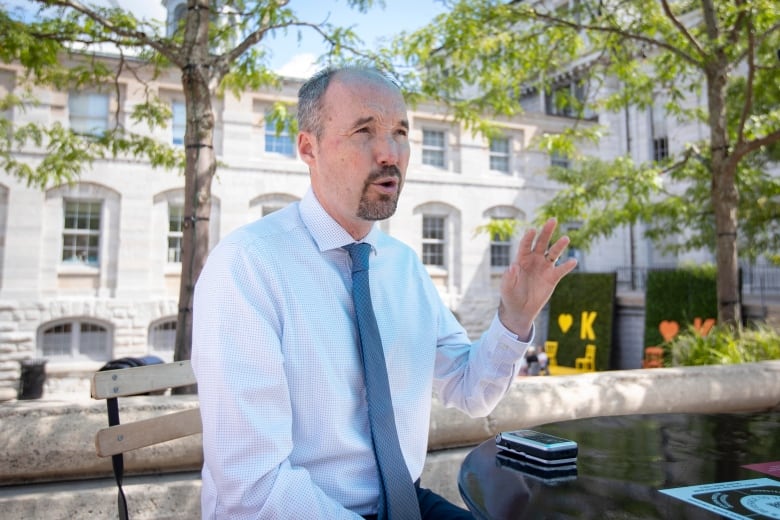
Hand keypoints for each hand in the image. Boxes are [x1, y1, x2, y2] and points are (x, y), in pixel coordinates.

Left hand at [498, 218, 576, 339]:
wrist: (520, 310)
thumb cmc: (510, 296)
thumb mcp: (506, 288)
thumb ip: (509, 277)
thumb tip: (512, 267)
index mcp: (521, 259)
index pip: (525, 245)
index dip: (528, 237)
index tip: (532, 230)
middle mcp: (534, 260)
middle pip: (541, 243)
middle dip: (546, 232)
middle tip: (553, 220)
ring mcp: (544, 268)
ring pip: (553, 253)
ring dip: (559, 246)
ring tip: (566, 238)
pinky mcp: (552, 277)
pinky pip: (561, 270)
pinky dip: (567, 266)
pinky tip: (573, 261)